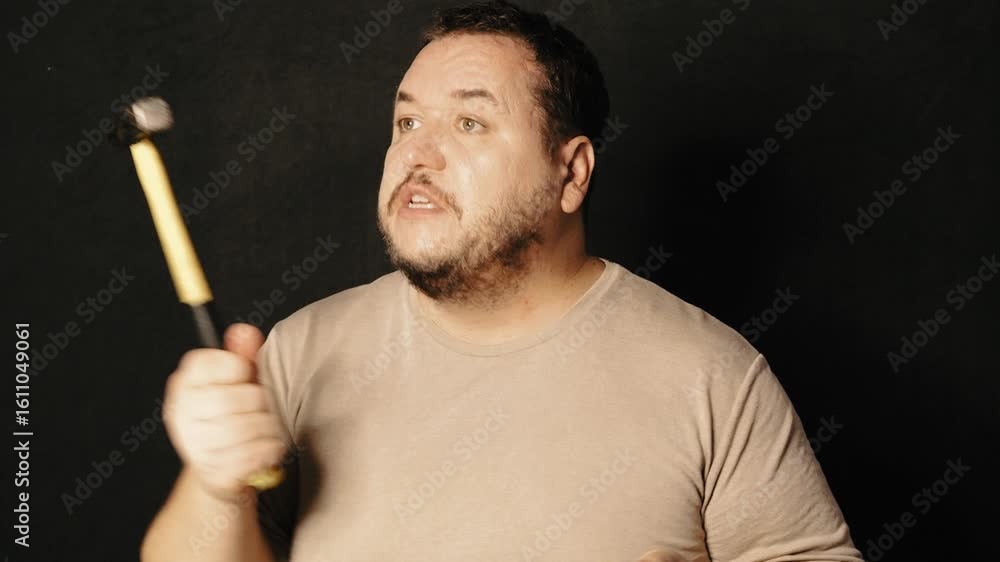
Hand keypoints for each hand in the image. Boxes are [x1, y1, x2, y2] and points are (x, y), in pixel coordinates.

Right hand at [162, 323, 287, 502]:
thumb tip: (245, 332)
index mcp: (185, 384)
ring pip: (248, 427)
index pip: (214, 363)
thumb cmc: (231, 414)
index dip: (239, 369)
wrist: (219, 467)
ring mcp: (195, 445)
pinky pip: (255, 453)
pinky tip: (266, 446)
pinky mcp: (213, 471)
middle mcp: (183, 414)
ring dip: (268, 426)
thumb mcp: (235, 380)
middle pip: (236, 398)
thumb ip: (242, 354)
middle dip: (260, 401)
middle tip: (261, 406)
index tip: (244, 376)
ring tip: (265, 426)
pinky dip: (270, 448)